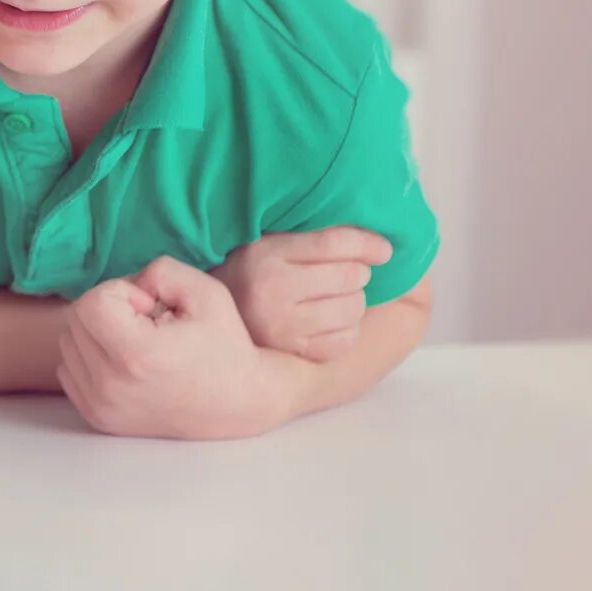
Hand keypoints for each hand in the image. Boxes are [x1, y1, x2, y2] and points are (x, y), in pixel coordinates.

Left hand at [57, 256, 298, 439]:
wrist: (237, 403)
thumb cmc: (224, 345)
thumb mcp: (205, 292)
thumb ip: (160, 271)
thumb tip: (127, 286)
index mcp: (136, 354)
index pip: (91, 302)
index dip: (121, 292)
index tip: (150, 308)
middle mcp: (112, 385)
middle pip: (76, 320)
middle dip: (108, 308)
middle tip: (145, 321)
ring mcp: (102, 406)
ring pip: (68, 344)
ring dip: (96, 332)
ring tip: (136, 341)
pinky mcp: (98, 418)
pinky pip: (68, 371)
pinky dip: (89, 358)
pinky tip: (124, 361)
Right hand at [213, 227, 391, 361]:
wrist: (207, 320)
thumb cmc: (249, 274)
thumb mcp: (269, 244)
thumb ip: (311, 237)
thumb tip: (375, 242)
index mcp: (266, 255)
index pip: (334, 243)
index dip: (368, 243)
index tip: (384, 249)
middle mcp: (272, 291)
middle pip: (350, 276)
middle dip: (357, 273)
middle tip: (343, 275)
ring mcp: (282, 326)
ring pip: (352, 308)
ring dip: (353, 301)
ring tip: (335, 298)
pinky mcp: (291, 353)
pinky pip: (344, 340)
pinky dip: (347, 330)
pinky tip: (330, 322)